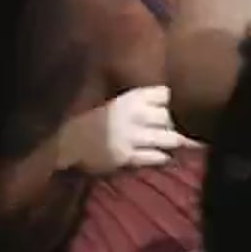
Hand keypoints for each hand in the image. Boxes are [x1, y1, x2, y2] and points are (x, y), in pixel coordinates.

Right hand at [55, 85, 193, 174]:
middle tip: (182, 130)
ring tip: (181, 145)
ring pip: (170, 138)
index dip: (174, 102)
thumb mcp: (121, 104)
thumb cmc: (100, 122)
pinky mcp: (126, 156)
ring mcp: (130, 136)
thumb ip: (147, 102)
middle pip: (171, 116)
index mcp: (131, 98)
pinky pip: (157, 157)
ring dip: (177, 142)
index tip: (176, 108)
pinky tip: (162, 156)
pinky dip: (163, 157)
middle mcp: (133, 114)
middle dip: (179, 124)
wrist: (68, 144)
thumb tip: (182, 108)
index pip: (166, 94)